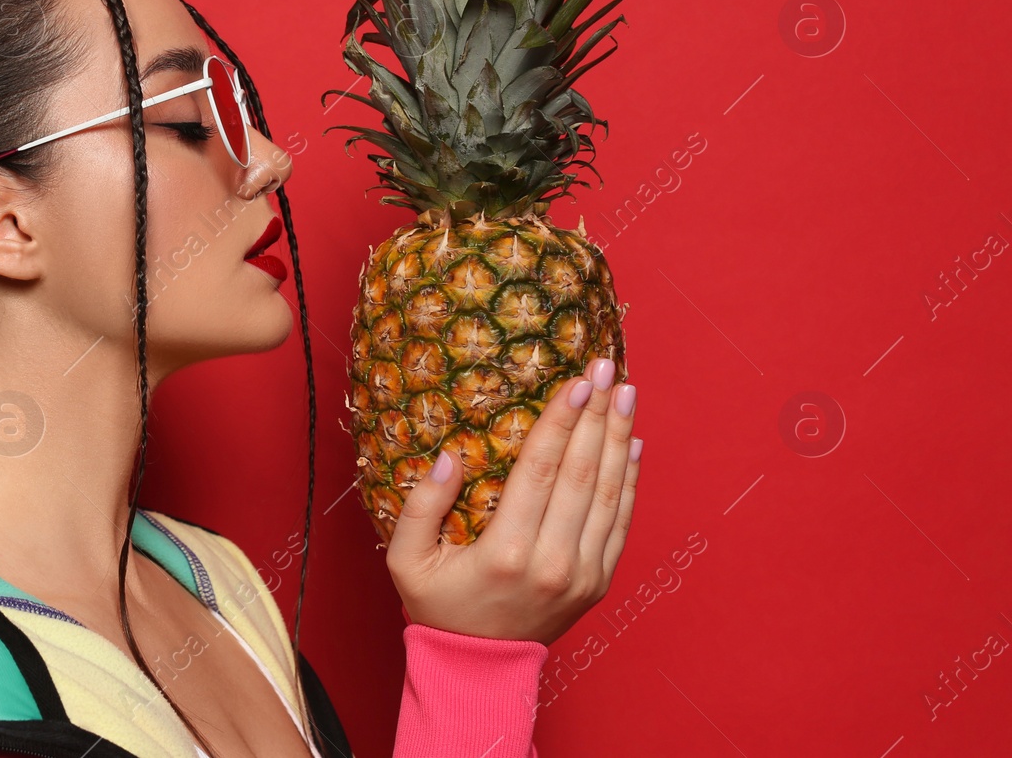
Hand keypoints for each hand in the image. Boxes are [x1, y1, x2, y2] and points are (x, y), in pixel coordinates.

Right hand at [384, 357, 639, 644]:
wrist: (479, 670)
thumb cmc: (438, 608)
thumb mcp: (406, 560)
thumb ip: (421, 506)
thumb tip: (450, 456)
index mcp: (506, 551)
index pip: (540, 469)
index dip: (561, 421)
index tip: (576, 380)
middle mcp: (553, 561)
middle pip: (581, 473)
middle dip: (596, 414)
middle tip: (605, 368)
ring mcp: (582, 574)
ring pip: (608, 493)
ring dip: (619, 438)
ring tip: (625, 393)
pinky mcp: (598, 582)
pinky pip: (620, 522)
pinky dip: (630, 480)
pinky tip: (632, 443)